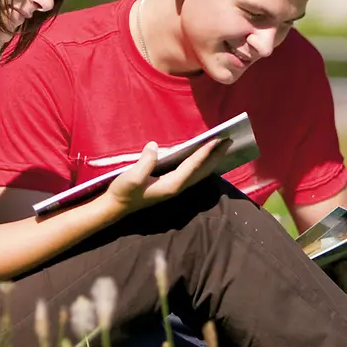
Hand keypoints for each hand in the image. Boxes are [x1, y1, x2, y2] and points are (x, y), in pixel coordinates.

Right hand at [105, 140, 222, 215]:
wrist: (116, 206)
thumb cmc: (124, 191)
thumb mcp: (132, 177)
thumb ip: (145, 163)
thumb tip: (154, 146)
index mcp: (171, 185)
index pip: (192, 166)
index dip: (204, 152)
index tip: (216, 140)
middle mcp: (177, 187)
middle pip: (202, 170)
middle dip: (216, 156)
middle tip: (229, 140)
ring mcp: (175, 187)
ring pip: (200, 173)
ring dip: (212, 159)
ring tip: (223, 146)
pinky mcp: (171, 185)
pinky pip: (193, 173)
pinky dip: (203, 164)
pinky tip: (206, 158)